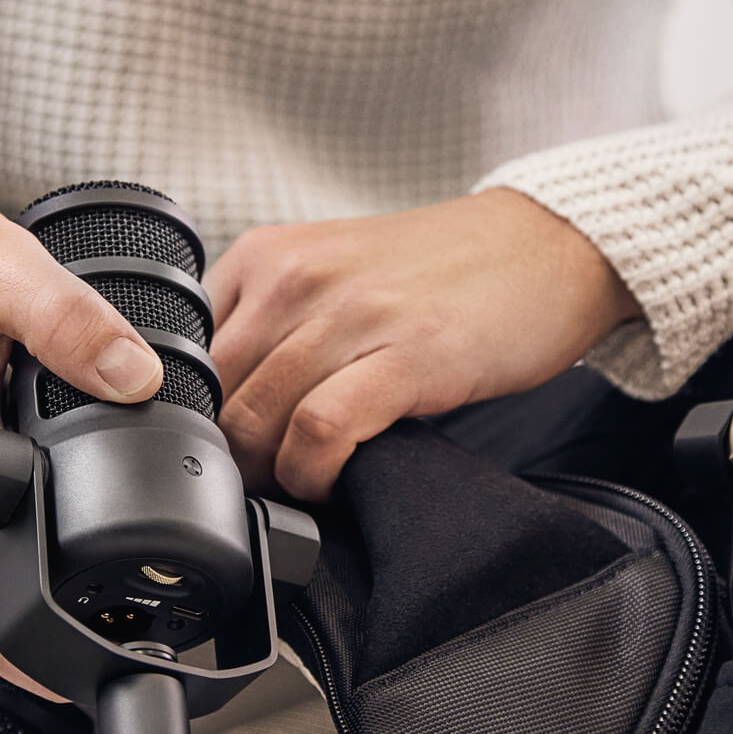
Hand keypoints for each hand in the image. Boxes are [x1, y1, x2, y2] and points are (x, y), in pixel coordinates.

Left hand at [207, 189, 640, 499]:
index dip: (196, 420)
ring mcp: (351, 314)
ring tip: (296, 489)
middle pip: (215, 396)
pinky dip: (313, 474)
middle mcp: (297, 277)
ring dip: (268, 476)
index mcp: (266, 257)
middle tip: (258, 486)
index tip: (223, 452)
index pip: (186, 356)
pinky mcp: (406, 354)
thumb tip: (226, 414)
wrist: (546, 245)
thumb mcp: (333, 278)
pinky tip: (330, 484)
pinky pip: (321, 431)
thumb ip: (273, 326)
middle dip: (229, 459)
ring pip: (257, 418)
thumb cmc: (443, 273)